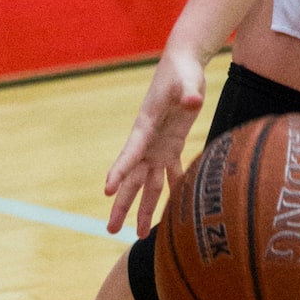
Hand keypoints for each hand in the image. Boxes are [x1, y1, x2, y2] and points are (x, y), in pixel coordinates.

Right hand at [104, 47, 206, 236]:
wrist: (183, 64)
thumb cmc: (183, 71)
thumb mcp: (187, 80)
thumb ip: (188, 92)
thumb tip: (192, 101)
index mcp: (145, 126)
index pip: (130, 153)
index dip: (120, 171)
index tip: (107, 191)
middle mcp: (148, 141)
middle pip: (132, 178)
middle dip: (122, 205)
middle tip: (111, 230)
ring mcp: (159, 145)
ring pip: (148, 183)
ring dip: (143, 207)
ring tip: (138, 235)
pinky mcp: (173, 145)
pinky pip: (171, 173)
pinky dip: (173, 190)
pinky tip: (175, 211)